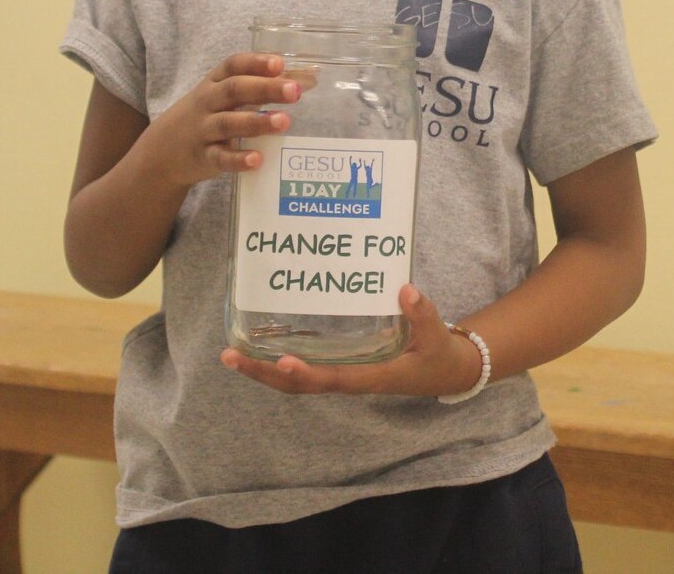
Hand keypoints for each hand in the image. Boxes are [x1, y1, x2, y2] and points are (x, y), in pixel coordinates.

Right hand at [134, 53, 308, 187]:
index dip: (256, 63)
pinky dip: (238, 159)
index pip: (233, 66)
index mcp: (214, 83)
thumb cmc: (206, 115)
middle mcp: (207, 102)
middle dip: (264, 89)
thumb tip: (308, 79)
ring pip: (228, 123)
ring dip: (256, 122)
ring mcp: (203, 130)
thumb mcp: (225, 96)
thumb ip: (262, 87)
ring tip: (284, 121)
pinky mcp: (203, 157)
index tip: (279, 63)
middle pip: (234, 90)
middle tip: (294, 91)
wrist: (162, 150)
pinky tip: (257, 159)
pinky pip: (220, 158)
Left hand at [220, 285, 483, 396]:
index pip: (333, 378)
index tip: (282, 361)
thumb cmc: (438, 356)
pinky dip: (280, 362)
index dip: (306, 373)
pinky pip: (305, 369)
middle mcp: (350, 380)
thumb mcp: (436, 336)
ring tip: (231, 355)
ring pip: (296, 381)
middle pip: (299, 385)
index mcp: (372, 377)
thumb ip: (423, 314)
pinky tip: (262, 345)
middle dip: (264, 373)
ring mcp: (343, 375)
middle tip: (230, 356)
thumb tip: (405, 289)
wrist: (444, 372)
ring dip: (264, 369)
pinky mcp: (341, 366)